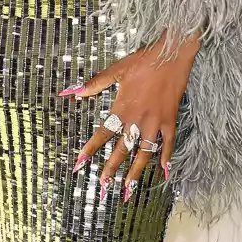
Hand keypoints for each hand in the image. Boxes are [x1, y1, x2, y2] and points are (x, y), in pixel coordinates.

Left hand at [61, 31, 200, 199]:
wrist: (171, 53)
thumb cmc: (143, 60)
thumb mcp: (116, 70)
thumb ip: (93, 84)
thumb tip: (70, 92)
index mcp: (122, 108)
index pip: (102, 134)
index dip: (90, 149)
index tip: (79, 163)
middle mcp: (137, 119)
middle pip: (122, 149)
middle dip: (111, 169)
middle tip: (103, 186)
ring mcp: (155, 122)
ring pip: (144, 153)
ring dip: (136, 172)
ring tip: (129, 188)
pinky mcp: (170, 120)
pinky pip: (168, 143)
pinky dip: (166, 158)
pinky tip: (164, 172)